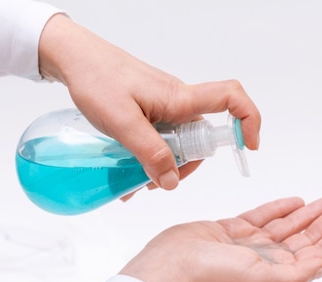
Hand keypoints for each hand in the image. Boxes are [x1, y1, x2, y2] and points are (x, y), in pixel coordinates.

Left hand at [38, 14, 260, 190]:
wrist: (74, 59)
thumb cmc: (97, 81)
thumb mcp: (123, 123)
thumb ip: (150, 153)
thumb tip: (172, 181)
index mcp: (179, 99)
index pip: (230, 98)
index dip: (248, 120)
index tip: (248, 146)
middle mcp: (177, 101)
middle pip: (202, 135)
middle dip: (186, 164)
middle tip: (158, 181)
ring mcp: (163, 106)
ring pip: (179, 140)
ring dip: (164, 163)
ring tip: (137, 180)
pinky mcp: (149, 110)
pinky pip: (161, 136)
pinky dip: (151, 155)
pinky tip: (130, 170)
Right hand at [120, 196, 321, 281]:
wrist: (169, 269)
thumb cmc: (211, 280)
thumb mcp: (261, 281)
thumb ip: (295, 274)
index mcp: (277, 274)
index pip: (318, 252)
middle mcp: (267, 260)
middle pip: (308, 235)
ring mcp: (249, 245)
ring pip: (288, 224)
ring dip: (311, 211)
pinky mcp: (231, 231)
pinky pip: (262, 216)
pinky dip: (280, 208)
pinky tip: (296, 201)